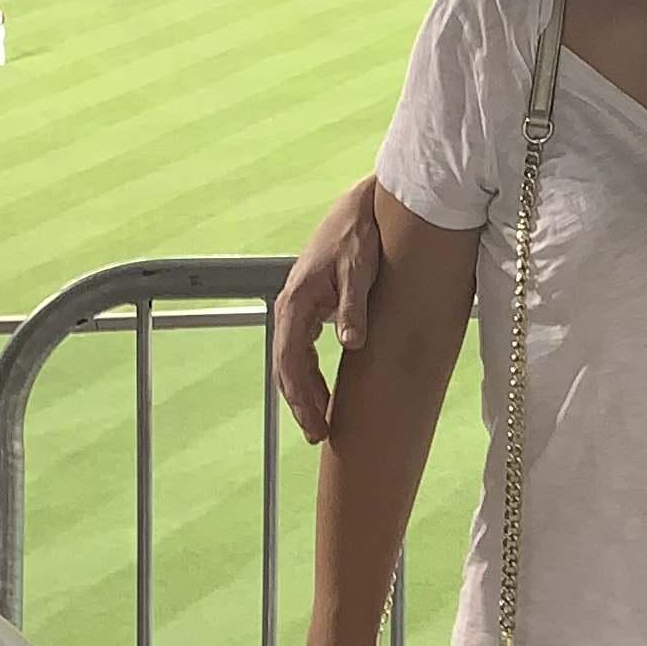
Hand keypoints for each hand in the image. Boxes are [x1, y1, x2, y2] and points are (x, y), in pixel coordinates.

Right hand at [273, 178, 385, 444]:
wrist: (357, 209)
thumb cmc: (358, 236)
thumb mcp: (360, 269)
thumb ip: (353, 306)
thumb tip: (351, 344)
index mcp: (296, 302)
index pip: (291, 360)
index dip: (302, 395)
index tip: (317, 422)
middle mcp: (290, 308)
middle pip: (286, 367)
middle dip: (300, 404)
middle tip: (317, 435)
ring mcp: (298, 309)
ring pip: (292, 362)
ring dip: (303, 394)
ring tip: (320, 425)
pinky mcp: (311, 308)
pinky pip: (303, 351)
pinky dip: (310, 376)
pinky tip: (325, 396)